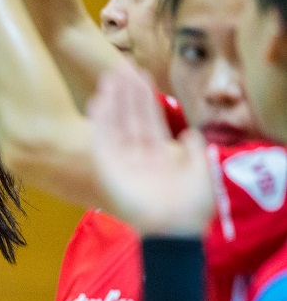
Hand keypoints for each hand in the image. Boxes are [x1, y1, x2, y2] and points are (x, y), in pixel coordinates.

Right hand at [87, 65, 214, 235]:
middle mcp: (138, 156)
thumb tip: (191, 134)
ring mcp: (121, 161)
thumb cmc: (190, 207)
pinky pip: (102, 140)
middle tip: (121, 70)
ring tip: (108, 79)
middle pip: (131, 118)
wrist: (172, 230)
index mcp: (158, 156)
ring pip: (115, 125)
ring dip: (112, 102)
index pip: (150, 121)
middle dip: (126, 95)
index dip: (146, 100)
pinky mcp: (107, 168)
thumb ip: (194, 152)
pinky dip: (100, 122)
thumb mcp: (201, 174)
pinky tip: (99, 102)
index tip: (141, 77)